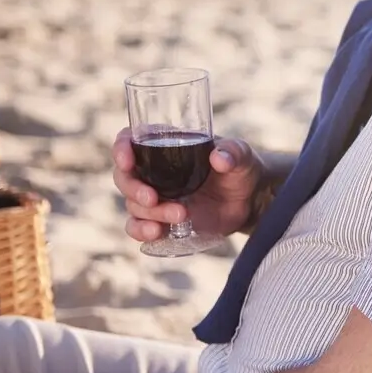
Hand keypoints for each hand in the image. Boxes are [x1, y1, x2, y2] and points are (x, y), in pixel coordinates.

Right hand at [113, 127, 265, 240]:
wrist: (249, 201)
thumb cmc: (241, 169)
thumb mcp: (242, 156)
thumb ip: (234, 153)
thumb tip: (219, 158)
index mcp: (167, 146)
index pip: (130, 140)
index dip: (121, 148)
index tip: (127, 161)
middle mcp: (154, 171)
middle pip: (124, 177)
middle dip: (133, 188)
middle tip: (154, 198)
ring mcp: (155, 197)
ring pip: (132, 204)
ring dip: (150, 213)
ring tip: (181, 214)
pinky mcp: (160, 220)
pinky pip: (136, 227)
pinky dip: (141, 231)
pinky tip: (157, 232)